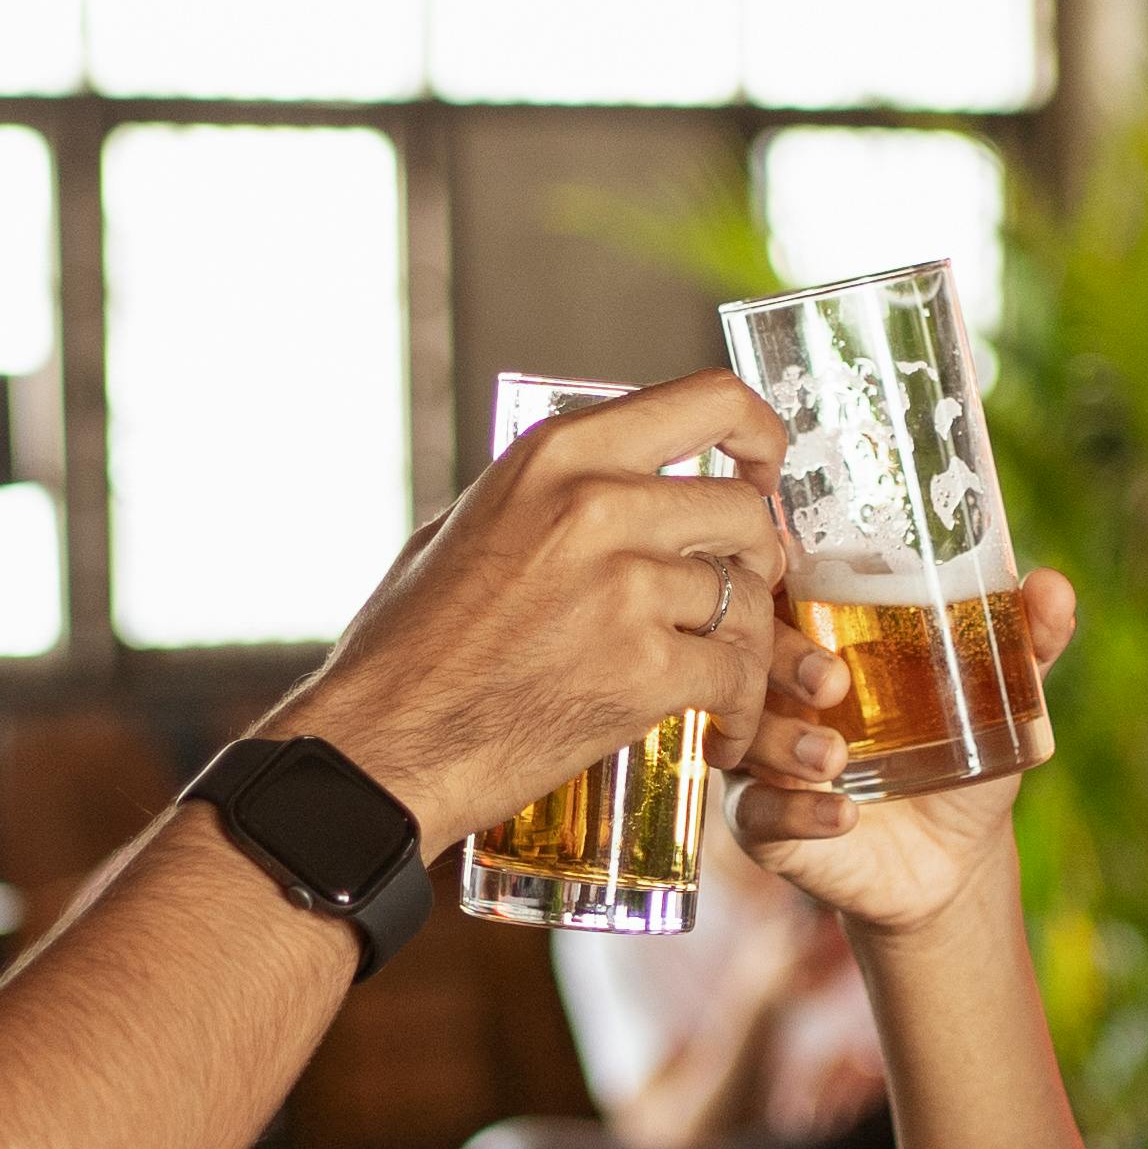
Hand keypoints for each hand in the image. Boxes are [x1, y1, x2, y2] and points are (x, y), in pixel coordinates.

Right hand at [289, 370, 787, 855]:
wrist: (382, 747)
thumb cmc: (410, 648)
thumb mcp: (466, 525)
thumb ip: (548, 493)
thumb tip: (615, 477)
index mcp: (555, 455)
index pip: (707, 401)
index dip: (759, 435)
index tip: (765, 472)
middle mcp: (594, 504)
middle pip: (744, 510)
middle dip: (756, 563)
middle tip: (738, 605)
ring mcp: (623, 587)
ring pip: (748, 599)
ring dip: (748, 648)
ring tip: (721, 685)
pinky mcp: (643, 671)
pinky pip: (736, 676)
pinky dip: (740, 712)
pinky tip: (716, 733)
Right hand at [730, 567, 1073, 939]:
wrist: (953, 861)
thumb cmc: (960, 754)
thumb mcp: (998, 697)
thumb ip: (1026, 642)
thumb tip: (1055, 585)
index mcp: (815, 638)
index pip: (772, 590)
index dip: (772, 574)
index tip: (796, 569)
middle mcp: (775, 691)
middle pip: (744, 655)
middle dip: (781, 660)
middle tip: (832, 682)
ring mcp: (761, 758)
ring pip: (739, 735)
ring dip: (782, 742)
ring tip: (832, 758)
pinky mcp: (762, 824)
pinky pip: (758, 814)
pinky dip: (796, 813)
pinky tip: (841, 814)